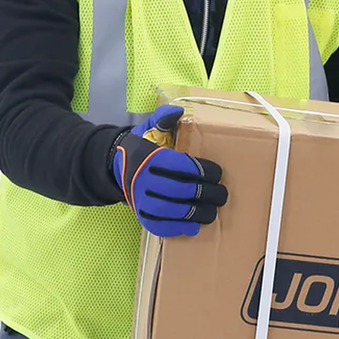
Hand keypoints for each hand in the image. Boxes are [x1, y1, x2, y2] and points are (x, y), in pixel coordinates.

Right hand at [111, 105, 228, 237]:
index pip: (183, 166)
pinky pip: (162, 226)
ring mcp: (143, 201)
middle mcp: (146, 180)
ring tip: (212, 211)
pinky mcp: (142, 216)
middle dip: (207, 193)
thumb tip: (178, 110)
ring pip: (175, 211)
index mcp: (151, 158)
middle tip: (222, 194)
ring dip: (198, 213)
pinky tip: (193, 226)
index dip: (205, 171)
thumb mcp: (148, 129)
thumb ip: (163, 118)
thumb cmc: (141, 148)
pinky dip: (179, 228)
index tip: (217, 173)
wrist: (116, 167)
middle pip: (183, 190)